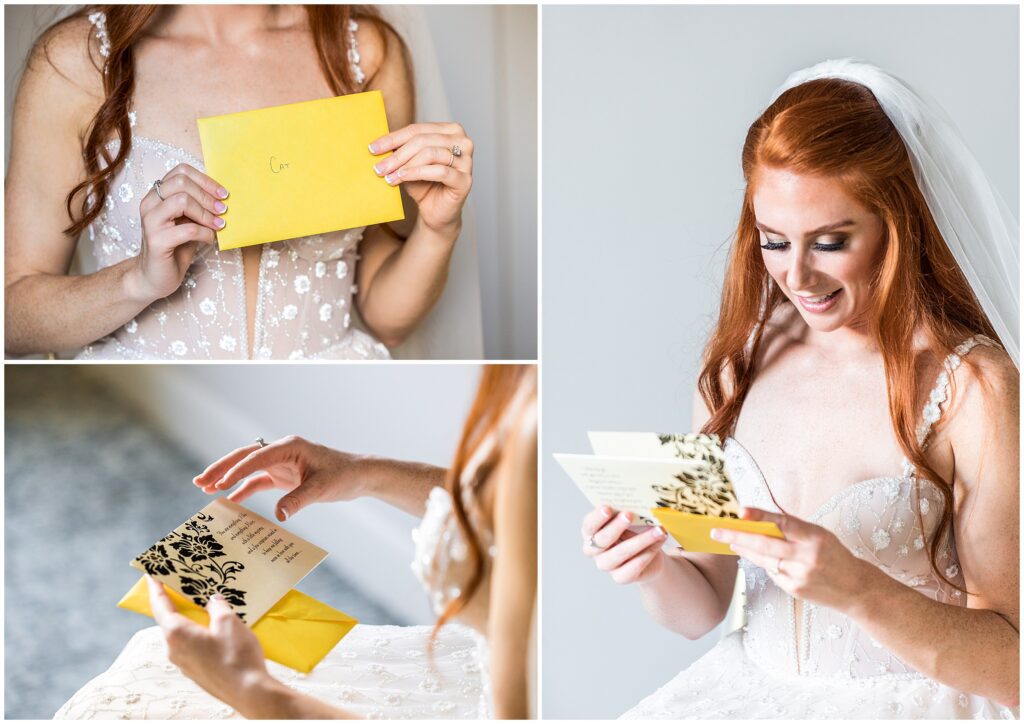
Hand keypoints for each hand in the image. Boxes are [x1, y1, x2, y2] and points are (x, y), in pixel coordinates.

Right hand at [126, 164, 228, 302]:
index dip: (206, 180)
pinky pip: (188, 229)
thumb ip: (199, 207)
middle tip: (223, 210)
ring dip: (206, 213)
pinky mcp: (156, 241)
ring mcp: (151, 222)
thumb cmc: (175, 247)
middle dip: (207, 196)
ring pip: (182, 201)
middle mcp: (150, 204)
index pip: (181, 172)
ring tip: (218, 225)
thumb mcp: (189, 221)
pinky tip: (209, 240)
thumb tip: (224, 198)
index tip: (223, 194)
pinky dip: (205, 234)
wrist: (154, 276)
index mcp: (157, 195)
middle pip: (181, 182)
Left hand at [147, 576, 280, 715]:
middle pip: (169, 620)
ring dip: (189, 619)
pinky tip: (214, 628)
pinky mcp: (196, 671)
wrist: (249, 692)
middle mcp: (174, 649)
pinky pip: (191, 646)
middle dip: (175, 602)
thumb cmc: (236, 657)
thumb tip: (212, 600)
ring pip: (181, 634)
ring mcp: (184, 663)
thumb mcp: (228, 621)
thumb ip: (217, 606)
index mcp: (177, 633)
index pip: (160, 605)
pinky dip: (197, 633)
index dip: (155, 588)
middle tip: (182, 585)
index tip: (152, 575)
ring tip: (203, 604)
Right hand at [193, 436, 368, 521]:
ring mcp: (281, 463)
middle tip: (199, 480)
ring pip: (248, 468)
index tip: (221, 483)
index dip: (237, 470)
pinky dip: (244, 488)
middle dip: (221, 468)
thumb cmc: (343, 476)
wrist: (358, 475)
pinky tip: (230, 499)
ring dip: (228, 477)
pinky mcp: (284, 475)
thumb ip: (298, 500)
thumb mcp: (321, 488)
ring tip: (205, 487)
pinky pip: (259, 481)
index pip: (257, 457)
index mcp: (290, 447)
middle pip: (245, 457)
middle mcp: (282, 451)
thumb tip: (278, 515)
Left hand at [369, 122, 472, 235]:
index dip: (392, 138)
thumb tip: (377, 143)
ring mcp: (467, 161)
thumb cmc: (424, 185)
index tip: (372, 149)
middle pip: (423, 140)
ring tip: (388, 175)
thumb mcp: (408, 163)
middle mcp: (463, 142)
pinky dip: (416, 173)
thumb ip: (399, 150)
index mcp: (450, 131)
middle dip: (397, 155)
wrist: (436, 213)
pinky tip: (400, 178)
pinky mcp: (465, 180)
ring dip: (405, 165)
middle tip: (378, 167)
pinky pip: (439, 171)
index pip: (417, 129)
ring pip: (430, 154)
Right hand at [581, 506, 667, 584]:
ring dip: (640, 540)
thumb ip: (625, 512)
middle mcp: (594, 550)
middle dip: (616, 526)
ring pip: (620, 553)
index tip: (608, 508)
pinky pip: (633, 566)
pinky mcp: (621, 577)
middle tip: (629, 514)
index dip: (597, 517)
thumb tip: (636, 504)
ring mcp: (606, 565)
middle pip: (602, 540)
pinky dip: (647, 554)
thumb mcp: (627, 519)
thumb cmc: (633, 530)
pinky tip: (657, 543)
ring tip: (657, 530)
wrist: (647, 552)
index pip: (589, 525)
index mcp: (591, 532)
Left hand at [711, 507, 876, 610]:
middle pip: (765, 544)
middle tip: (716, 531)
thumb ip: (792, 527)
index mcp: (815, 538)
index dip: (761, 516)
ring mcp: (799, 575)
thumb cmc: (835, 555)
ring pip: (764, 559)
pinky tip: (767, 560)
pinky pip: (772, 573)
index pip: (783, 523)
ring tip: (732, 542)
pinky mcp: (795, 589)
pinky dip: (767, 564)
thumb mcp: (819, 534)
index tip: (741, 511)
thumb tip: (761, 516)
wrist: (856, 589)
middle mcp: (806, 557)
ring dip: (745, 550)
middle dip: (737, 537)